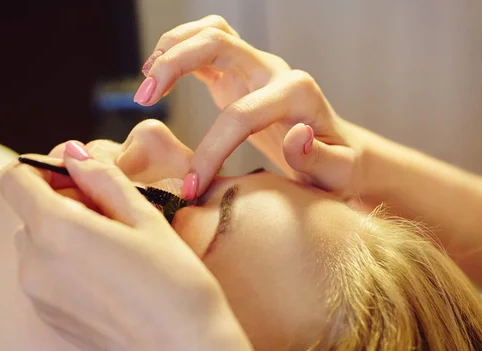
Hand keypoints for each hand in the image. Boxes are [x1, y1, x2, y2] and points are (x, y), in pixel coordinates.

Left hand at [0, 142, 274, 350]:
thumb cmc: (175, 285)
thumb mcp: (146, 219)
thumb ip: (104, 180)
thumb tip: (73, 154)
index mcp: (56, 230)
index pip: (17, 180)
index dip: (44, 171)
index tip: (79, 179)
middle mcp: (34, 263)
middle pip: (29, 213)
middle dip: (61, 204)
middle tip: (109, 216)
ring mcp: (38, 295)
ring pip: (36, 245)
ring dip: (62, 236)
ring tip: (111, 250)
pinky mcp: (48, 318)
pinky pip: (43, 275)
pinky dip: (64, 265)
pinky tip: (107, 279)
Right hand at [138, 15, 365, 198]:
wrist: (335, 152)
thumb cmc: (336, 168)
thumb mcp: (336, 174)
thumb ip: (316, 158)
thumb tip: (294, 135)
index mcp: (297, 95)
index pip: (241, 115)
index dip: (211, 151)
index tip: (192, 186)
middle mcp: (274, 70)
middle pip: (219, 42)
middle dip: (176, 64)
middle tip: (145, 99)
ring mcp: (255, 67)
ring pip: (210, 32)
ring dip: (172, 48)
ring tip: (146, 83)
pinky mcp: (238, 73)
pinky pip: (206, 44)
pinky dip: (177, 50)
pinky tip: (157, 76)